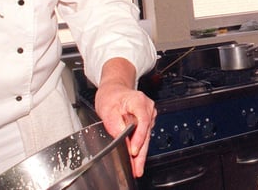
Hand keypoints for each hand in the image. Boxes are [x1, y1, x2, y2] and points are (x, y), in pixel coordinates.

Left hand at [94, 58, 156, 177]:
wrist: (115, 90)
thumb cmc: (112, 96)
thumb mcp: (108, 108)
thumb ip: (115, 122)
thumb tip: (121, 136)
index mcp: (139, 101)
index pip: (143, 121)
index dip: (138, 137)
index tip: (132, 150)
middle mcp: (148, 108)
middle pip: (146, 133)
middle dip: (140, 152)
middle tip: (136, 167)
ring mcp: (149, 115)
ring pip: (146, 136)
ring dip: (140, 152)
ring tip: (136, 167)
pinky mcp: (147, 122)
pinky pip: (144, 136)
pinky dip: (139, 146)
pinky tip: (135, 158)